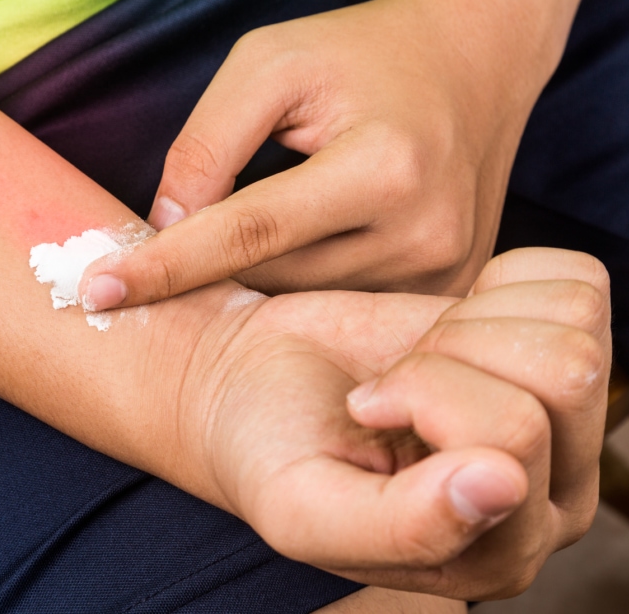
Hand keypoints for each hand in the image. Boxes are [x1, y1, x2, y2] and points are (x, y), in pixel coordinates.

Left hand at [79, 0, 581, 309]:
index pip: (250, 233)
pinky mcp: (447, 290)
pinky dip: (303, 284)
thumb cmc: (362, 55)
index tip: (95, 292)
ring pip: (301, 302)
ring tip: (271, 216)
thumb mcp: (270, 64)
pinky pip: (342, 307)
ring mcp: (441, 273)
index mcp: (382, 168)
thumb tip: (165, 230)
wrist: (473, 63)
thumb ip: (207, 144)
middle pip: (272, 278)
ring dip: (261, 273)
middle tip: (189, 227)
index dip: (166, 265)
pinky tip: (307, 244)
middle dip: (214, 263)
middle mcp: (423, 234)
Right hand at [181, 248, 608, 599]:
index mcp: (500, 551)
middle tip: (389, 381)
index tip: (361, 410)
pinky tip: (451, 324)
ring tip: (416, 358)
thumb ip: (401, 527)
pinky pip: (579, 283)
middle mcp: (552, 491)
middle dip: (446, 356)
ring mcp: (565, 420)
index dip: (423, 395)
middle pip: (563, 376)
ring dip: (468, 323)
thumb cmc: (272, 448)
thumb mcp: (304, 511)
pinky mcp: (554, 348)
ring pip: (576, 328)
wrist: (255, 377)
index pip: (514, 439)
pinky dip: (501, 283)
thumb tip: (505, 486)